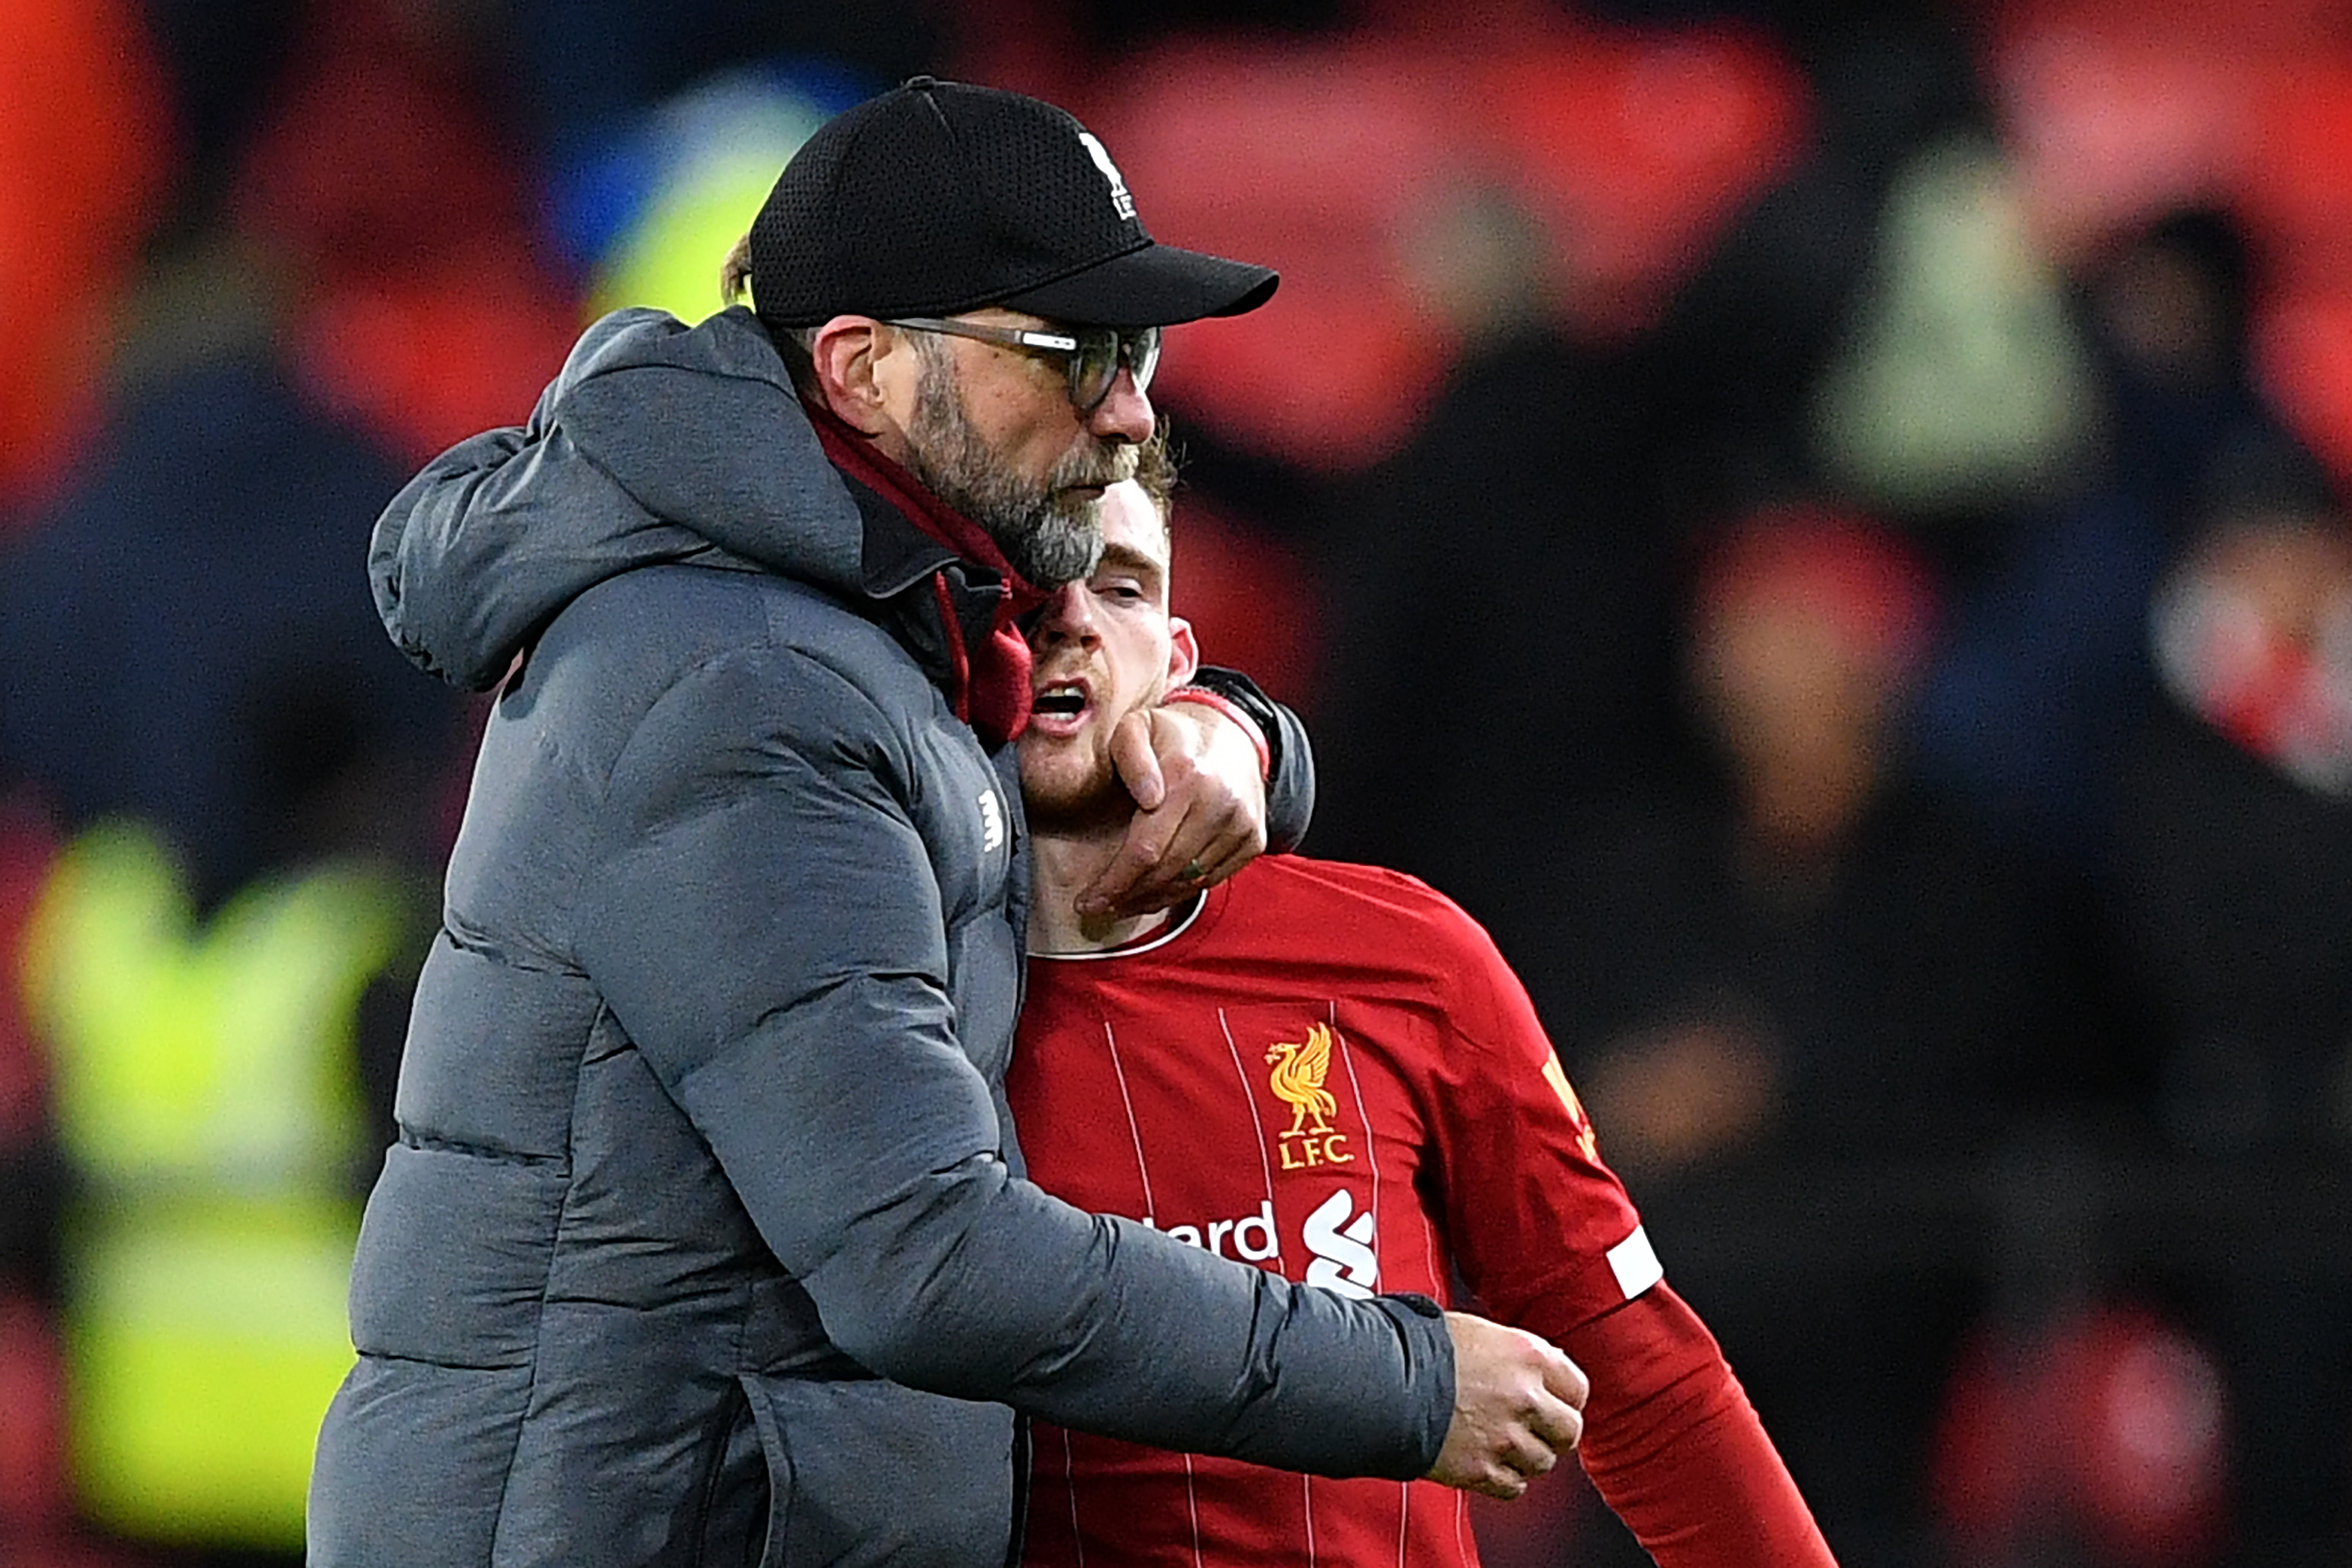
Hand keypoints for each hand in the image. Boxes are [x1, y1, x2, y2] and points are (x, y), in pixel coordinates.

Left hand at [1076, 700, 1267, 916]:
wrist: (1233, 734)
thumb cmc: (1173, 735)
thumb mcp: (1137, 727)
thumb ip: (1130, 754)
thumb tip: (1148, 796)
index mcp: (1187, 777)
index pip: (1146, 849)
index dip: (1115, 882)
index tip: (1089, 900)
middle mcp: (1220, 803)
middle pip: (1166, 871)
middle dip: (1128, 895)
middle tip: (1101, 905)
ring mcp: (1240, 824)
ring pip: (1189, 881)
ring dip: (1152, 898)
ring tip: (1124, 902)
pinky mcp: (1252, 839)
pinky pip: (1212, 879)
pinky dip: (1181, 892)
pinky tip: (1156, 892)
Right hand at [1426, 1312, 1589, 1499]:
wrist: (1381, 1381)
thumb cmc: (1421, 1347)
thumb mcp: (1477, 1331)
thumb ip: (1514, 1353)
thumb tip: (1537, 1368)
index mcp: (1528, 1356)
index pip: (1577, 1389)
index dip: (1566, 1398)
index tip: (1556, 1403)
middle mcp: (1525, 1398)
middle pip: (1569, 1431)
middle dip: (1554, 1432)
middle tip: (1535, 1428)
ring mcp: (1505, 1438)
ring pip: (1543, 1462)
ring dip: (1526, 1456)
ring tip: (1501, 1443)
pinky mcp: (1482, 1470)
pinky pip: (1514, 1487)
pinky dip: (1504, 1479)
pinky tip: (1487, 1461)